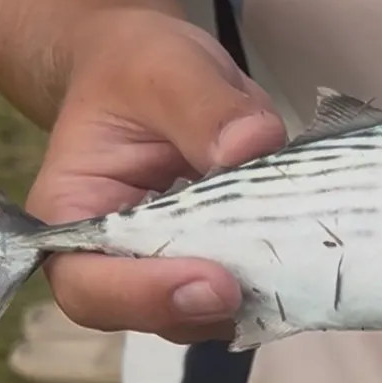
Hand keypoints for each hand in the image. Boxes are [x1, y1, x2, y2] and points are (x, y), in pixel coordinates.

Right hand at [26, 9, 286, 343]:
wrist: (157, 74)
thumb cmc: (139, 69)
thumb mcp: (165, 66)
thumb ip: (203, 105)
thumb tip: (252, 144)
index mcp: (73, 216)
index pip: (90, 287)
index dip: (148, 297)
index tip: (215, 280)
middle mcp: (115, 261)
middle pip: (156, 316)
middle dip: (213, 306)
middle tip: (268, 278)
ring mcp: (172, 274)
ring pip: (211, 315)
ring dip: (255, 297)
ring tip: (296, 254)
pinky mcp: (220, 272)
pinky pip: (248, 297)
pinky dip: (279, 283)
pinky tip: (308, 252)